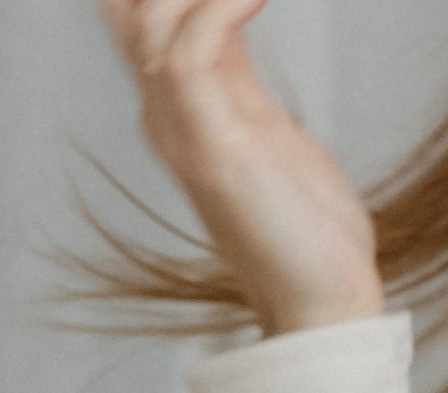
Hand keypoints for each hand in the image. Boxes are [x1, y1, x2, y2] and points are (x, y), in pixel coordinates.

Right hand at [100, 0, 383, 335]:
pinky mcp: (211, 147)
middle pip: (125, 13)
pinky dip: (221, 9)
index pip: (133, 17)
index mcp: (176, 109)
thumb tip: (235, 9)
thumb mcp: (270, 130)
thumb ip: (240, 76)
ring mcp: (181, 133)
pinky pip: (189, 53)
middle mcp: (165, 117)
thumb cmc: (308, 231)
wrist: (322, 307)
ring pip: (150, 21)